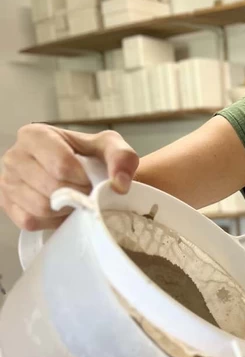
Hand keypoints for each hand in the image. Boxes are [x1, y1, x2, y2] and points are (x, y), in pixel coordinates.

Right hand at [0, 125, 138, 230]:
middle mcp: (14, 156)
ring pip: (40, 207)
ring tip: (73, 200)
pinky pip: (30, 221)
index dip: (83, 180)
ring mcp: (7, 181)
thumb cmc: (90, 158)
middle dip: (76, 195)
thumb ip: (121, 157)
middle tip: (85, 193)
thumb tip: (119, 184)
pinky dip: (50, 221)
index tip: (91, 181)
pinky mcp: (7, 204)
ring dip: (64, 210)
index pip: (60, 166)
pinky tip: (60, 211)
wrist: (79, 173)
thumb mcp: (110, 147)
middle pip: (51, 188)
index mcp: (34, 135)